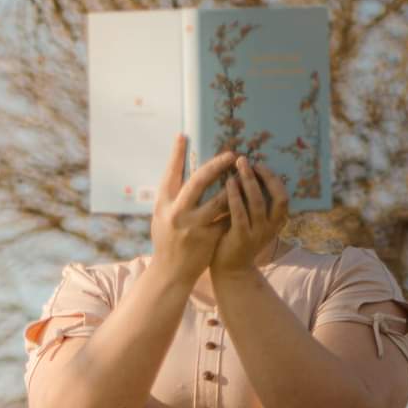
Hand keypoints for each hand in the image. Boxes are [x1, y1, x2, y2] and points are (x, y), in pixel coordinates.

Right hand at [150, 134, 236, 285]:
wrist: (170, 273)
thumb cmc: (166, 240)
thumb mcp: (161, 216)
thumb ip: (172, 196)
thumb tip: (180, 169)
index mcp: (163, 204)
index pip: (170, 173)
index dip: (176, 154)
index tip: (184, 135)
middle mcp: (177, 213)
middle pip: (198, 181)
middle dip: (215, 165)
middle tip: (230, 153)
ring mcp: (193, 227)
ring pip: (219, 200)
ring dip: (233, 186)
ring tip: (242, 175)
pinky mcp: (208, 239)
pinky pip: (227, 218)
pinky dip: (236, 208)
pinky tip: (246, 200)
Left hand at [208, 154, 289, 280]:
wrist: (230, 270)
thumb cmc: (238, 240)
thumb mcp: (252, 221)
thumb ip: (253, 202)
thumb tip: (247, 171)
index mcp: (276, 222)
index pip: (283, 197)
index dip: (273, 179)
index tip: (258, 164)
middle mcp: (271, 228)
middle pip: (278, 197)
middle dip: (264, 176)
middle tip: (247, 160)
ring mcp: (258, 234)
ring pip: (258, 203)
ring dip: (249, 182)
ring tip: (238, 166)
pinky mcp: (242, 238)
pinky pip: (240, 213)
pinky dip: (235, 196)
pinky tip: (228, 183)